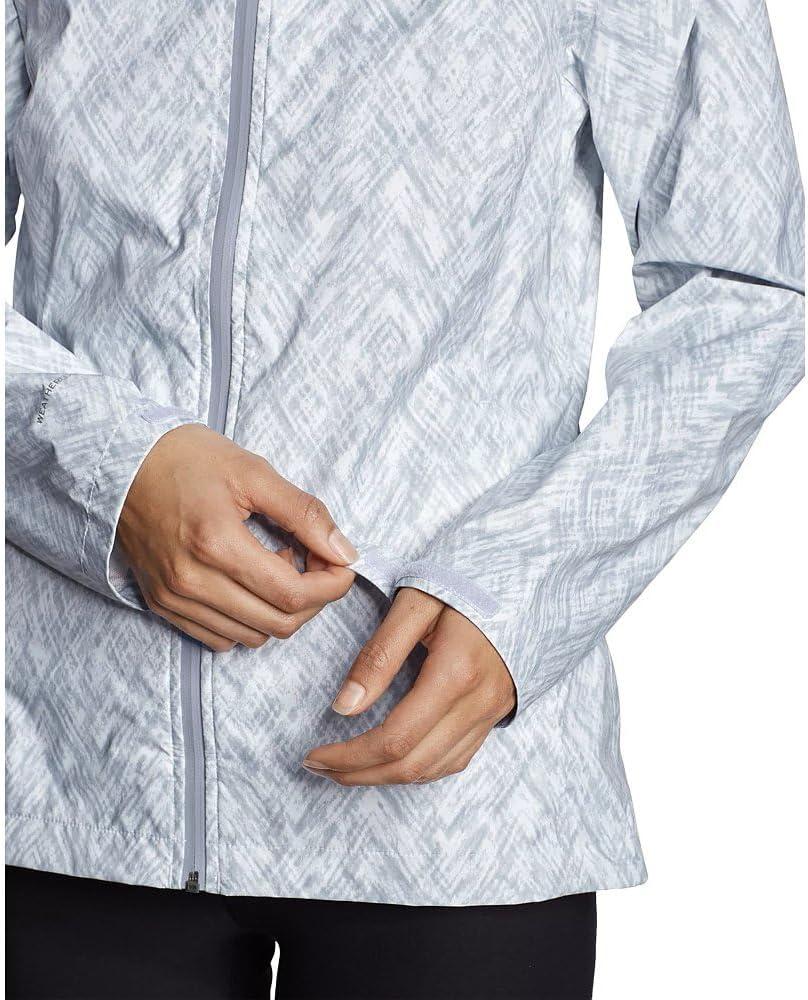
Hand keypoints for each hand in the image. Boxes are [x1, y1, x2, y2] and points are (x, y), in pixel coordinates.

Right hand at [117, 424, 355, 650]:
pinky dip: (247, 622)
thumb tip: (345, 552)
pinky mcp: (161, 604)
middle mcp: (192, 581)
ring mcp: (173, 598)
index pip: (293, 594)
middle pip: (278, 623)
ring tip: (278, 567)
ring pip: (252, 636)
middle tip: (316, 563)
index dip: (331, 586)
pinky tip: (250, 584)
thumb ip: (304, 513)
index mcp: (216, 544)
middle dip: (314, 600)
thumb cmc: (187, 458)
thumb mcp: (253, 472)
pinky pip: (219, 638)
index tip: (342, 565)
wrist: (121, 462)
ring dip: (281, 611)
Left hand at [302, 588, 515, 784]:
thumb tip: (344, 707)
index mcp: (455, 674)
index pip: (395, 738)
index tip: (315, 754)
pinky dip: (418, 769)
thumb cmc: (461, 583)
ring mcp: (491, 712)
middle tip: (320, 767)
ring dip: (385, 777)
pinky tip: (391, 760)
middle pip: (412, 765)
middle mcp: (478, 703)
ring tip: (346, 768)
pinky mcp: (495, 713)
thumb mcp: (414, 604)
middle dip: (360, 773)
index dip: (351, 756)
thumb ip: (379, 655)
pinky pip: (455, 760)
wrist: (518, 581)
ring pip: (434, 770)